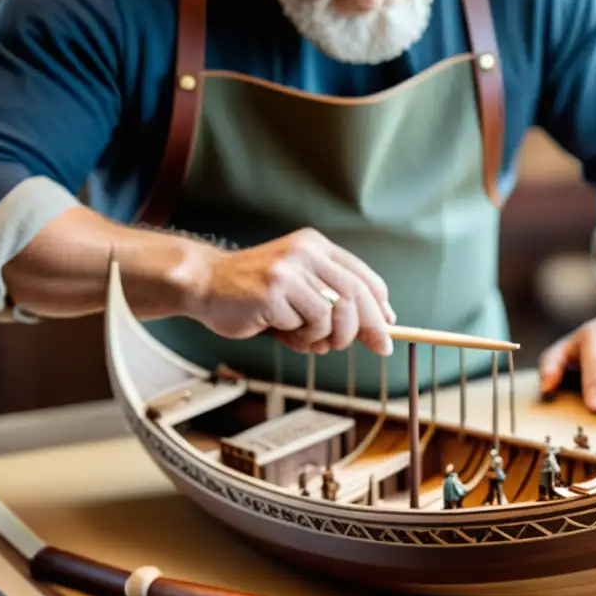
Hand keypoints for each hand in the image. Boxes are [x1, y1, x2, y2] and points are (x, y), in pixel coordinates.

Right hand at [184, 228, 395, 354]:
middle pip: (355, 294)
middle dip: (370, 327)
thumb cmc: (255, 293)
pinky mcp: (273, 292)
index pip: (362, 277)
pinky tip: (280, 331)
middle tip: (378, 348)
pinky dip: (300, 338)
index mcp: (315, 247)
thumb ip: (333, 302)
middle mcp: (305, 253)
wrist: (205, 285)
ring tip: (307, 339)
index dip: (381, 305)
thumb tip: (378, 329)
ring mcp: (289, 271)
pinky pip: (305, 325)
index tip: (389, 327)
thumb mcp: (300, 288)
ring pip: (332, 315)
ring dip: (326, 337)